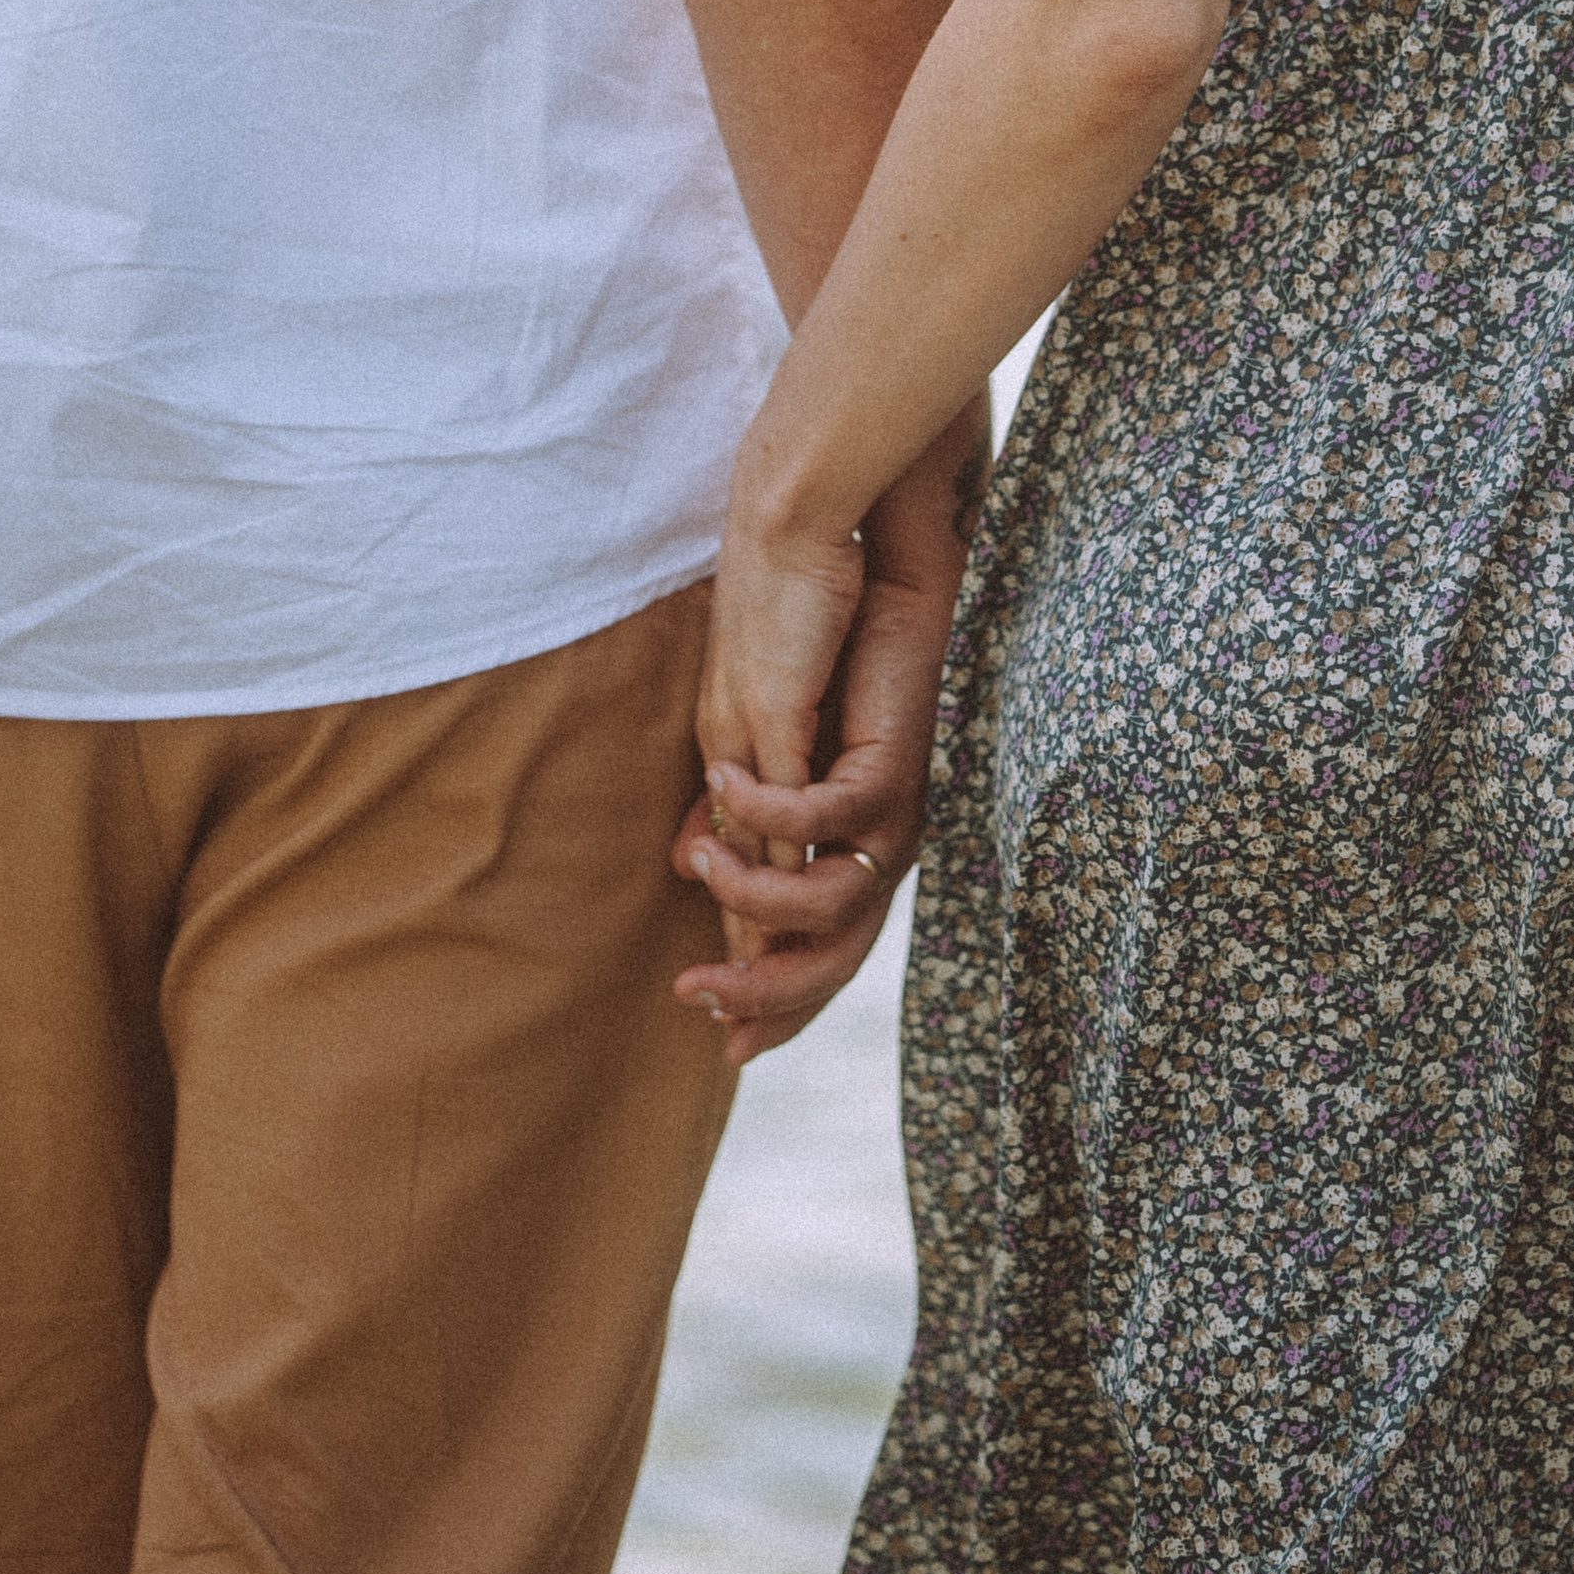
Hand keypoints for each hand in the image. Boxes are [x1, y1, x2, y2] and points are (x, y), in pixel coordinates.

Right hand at [672, 548, 956, 1064]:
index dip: (762, 995)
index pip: (811, 946)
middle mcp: (875, 840)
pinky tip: (724, 783)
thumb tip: (684, 864)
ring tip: (699, 859)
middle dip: (762, 988)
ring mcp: (889, 808)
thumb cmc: (802, 640)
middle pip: (834, 956)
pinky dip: (768, 814)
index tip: (697, 1016)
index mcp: (846, 842)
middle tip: (691, 993)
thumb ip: (732, 806)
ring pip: (831, 905)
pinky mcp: (890, 764)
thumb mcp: (748, 738)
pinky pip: (823, 821)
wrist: (838, 556)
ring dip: (752, 895)